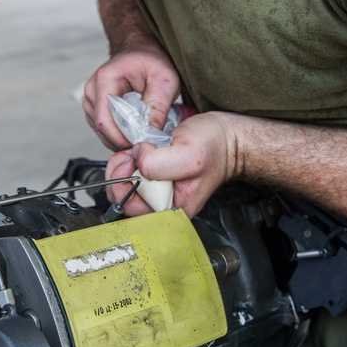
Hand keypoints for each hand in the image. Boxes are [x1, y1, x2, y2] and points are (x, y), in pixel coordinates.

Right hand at [83, 42, 181, 149]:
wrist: (141, 51)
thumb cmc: (152, 61)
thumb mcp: (164, 80)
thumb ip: (158, 106)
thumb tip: (151, 133)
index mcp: (105, 80)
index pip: (105, 120)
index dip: (121, 138)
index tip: (142, 144)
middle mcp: (92, 91)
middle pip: (102, 128)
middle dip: (123, 140)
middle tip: (147, 143)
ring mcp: (91, 101)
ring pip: (101, 132)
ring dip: (121, 139)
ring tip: (143, 135)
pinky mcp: (95, 108)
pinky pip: (104, 130)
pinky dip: (119, 135)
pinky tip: (135, 131)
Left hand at [104, 112, 241, 217]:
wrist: (227, 137)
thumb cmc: (216, 148)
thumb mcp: (188, 154)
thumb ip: (157, 163)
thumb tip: (136, 159)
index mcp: (169, 209)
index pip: (129, 207)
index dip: (123, 183)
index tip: (132, 162)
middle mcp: (161, 202)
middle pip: (121, 196)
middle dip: (120, 172)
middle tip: (133, 154)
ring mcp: (157, 189)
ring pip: (123, 182)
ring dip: (124, 163)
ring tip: (140, 149)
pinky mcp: (154, 175)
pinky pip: (131, 170)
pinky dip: (130, 157)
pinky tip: (142, 149)